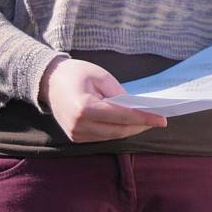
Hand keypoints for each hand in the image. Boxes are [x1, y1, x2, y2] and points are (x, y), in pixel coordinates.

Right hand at [43, 56, 167, 142]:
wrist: (49, 82)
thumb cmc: (76, 74)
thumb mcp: (101, 75)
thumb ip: (119, 92)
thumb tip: (136, 108)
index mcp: (84, 107)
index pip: (122, 116)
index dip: (144, 119)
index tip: (162, 120)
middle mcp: (78, 125)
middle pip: (118, 130)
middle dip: (140, 126)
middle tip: (158, 120)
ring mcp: (75, 134)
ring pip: (112, 136)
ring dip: (130, 130)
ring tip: (147, 121)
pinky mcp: (75, 137)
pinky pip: (102, 137)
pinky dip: (117, 131)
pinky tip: (129, 124)